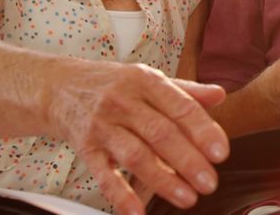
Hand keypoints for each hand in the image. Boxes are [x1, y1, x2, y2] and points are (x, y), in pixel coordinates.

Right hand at [49, 62, 228, 214]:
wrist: (58, 87)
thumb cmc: (113, 85)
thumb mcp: (148, 79)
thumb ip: (185, 91)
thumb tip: (220, 95)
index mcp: (146, 81)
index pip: (181, 106)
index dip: (203, 130)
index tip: (221, 153)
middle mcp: (124, 101)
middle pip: (160, 133)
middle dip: (188, 161)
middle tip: (210, 183)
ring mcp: (102, 125)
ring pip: (136, 155)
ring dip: (163, 180)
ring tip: (188, 198)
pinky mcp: (85, 148)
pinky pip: (103, 174)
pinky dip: (120, 194)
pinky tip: (138, 212)